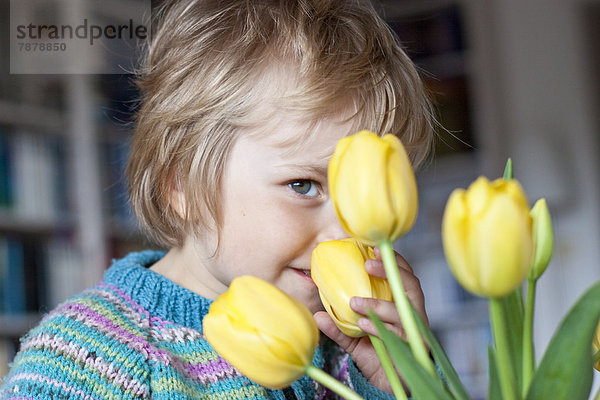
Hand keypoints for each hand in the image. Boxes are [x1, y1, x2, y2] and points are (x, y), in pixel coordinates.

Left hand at [314, 247, 426, 393]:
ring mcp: (416, 330)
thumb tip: (318, 315)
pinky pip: (400, 332)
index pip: (402, 276)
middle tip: (368, 264)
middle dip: (392, 271)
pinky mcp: (415, 347)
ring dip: (379, 303)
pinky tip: (363, 325)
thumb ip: (339, 326)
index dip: (391, 261)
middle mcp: (412, 314)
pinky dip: (379, 326)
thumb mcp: (353, 339)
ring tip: (355, 302)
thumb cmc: (376, 356)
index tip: (371, 249)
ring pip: (406, 308)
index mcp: (401, 304)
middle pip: (411, 285)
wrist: (388, 385)